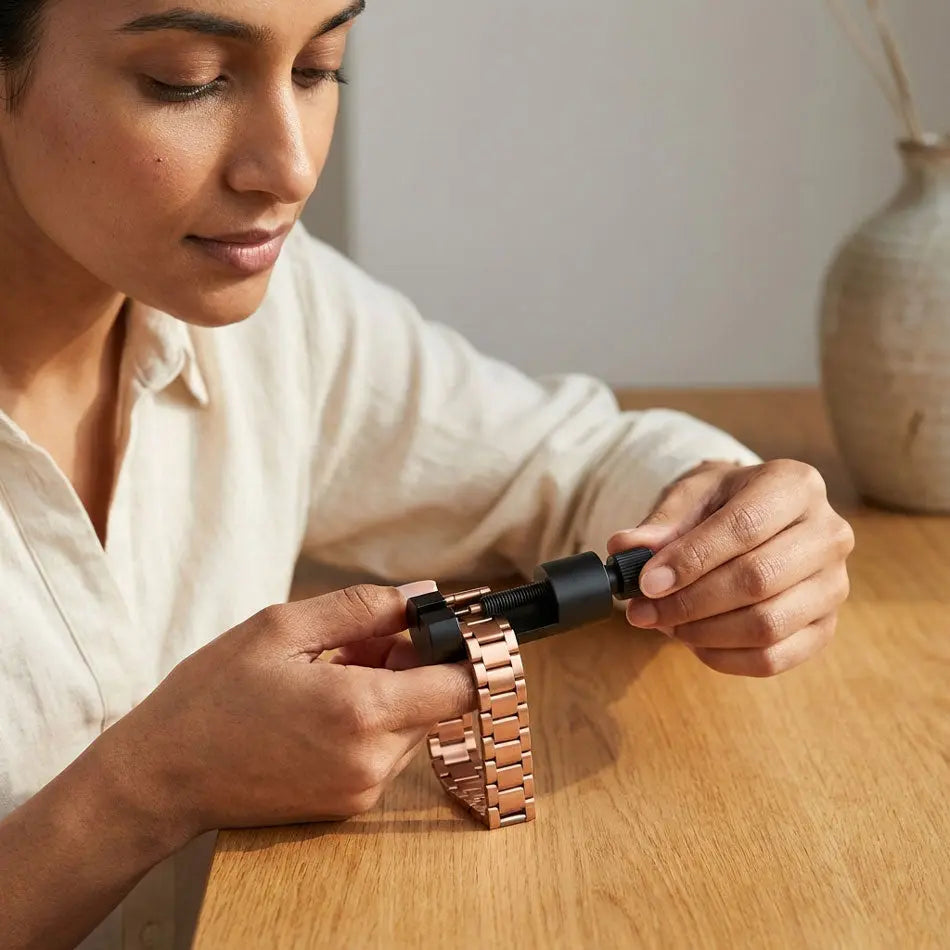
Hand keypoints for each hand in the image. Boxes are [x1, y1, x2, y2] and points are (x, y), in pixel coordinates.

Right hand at [98, 583, 476, 839]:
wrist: (161, 777)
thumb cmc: (212, 696)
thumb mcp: (282, 628)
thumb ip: (364, 608)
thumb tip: (422, 597)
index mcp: (362, 712)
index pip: (462, 686)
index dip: (459, 650)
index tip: (440, 628)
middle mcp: (373, 760)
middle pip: (437, 702)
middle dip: (412, 663)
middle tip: (358, 642)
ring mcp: (362, 790)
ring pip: (412, 725)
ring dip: (390, 692)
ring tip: (331, 672)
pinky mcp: (348, 806)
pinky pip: (385, 751)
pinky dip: (370, 722)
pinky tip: (323, 705)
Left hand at [608, 459, 854, 676]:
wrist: (757, 517)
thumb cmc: (723, 503)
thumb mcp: (690, 496)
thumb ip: (660, 523)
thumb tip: (626, 549)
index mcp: (796, 485)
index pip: (744, 527)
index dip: (691, 560)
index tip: (646, 582)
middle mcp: (828, 533)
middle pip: (758, 579)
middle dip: (690, 602)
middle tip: (643, 611)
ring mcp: (834, 584)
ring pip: (767, 624)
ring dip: (703, 632)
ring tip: (665, 624)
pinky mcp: (825, 626)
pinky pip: (775, 657)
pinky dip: (725, 657)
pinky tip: (693, 642)